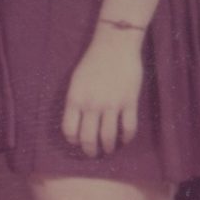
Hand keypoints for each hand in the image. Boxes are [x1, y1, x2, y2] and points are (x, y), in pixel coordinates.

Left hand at [62, 32, 142, 157]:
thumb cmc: (93, 61)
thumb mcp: (76, 80)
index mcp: (75, 98)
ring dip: (109, 148)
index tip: (77, 143)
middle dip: (90, 151)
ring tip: (109, 150)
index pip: (69, 130)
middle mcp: (92, 104)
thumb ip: (76, 101)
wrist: (115, 46)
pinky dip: (126, 138)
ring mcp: (111, 104)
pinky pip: (129, 128)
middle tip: (94, 154)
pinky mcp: (129, 102)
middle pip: (88, 138)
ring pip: (108, 137)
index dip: (73, 140)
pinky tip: (125, 140)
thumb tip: (77, 123)